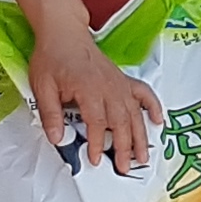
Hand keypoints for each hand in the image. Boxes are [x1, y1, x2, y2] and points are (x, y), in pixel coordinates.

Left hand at [26, 23, 162, 173]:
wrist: (64, 33)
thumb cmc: (53, 56)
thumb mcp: (42, 87)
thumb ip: (50, 114)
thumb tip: (57, 139)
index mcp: (88, 87)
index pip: (97, 122)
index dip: (98, 143)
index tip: (95, 159)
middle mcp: (108, 86)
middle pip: (121, 121)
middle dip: (124, 147)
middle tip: (123, 167)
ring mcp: (119, 83)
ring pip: (134, 113)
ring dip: (140, 136)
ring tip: (142, 157)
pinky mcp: (123, 80)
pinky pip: (144, 94)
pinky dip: (153, 107)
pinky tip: (158, 121)